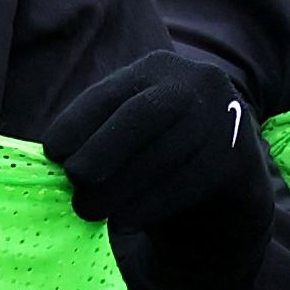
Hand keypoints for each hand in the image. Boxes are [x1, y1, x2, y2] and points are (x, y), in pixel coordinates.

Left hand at [44, 49, 272, 289]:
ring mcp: (224, 118)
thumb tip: (56, 160)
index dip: (77, 123)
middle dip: (102, 152)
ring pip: (165, 152)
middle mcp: (198, 82)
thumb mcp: (131, 128)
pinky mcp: (237, 158)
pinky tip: (124, 221)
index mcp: (159, 68)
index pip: (113, 91)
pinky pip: (187, 183)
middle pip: (145, 114)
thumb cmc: (158, 154)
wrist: (225, 183)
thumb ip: (99, 133)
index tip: (51, 155)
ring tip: (91, 212)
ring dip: (120, 188)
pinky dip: (148, 205)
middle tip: (74, 187)